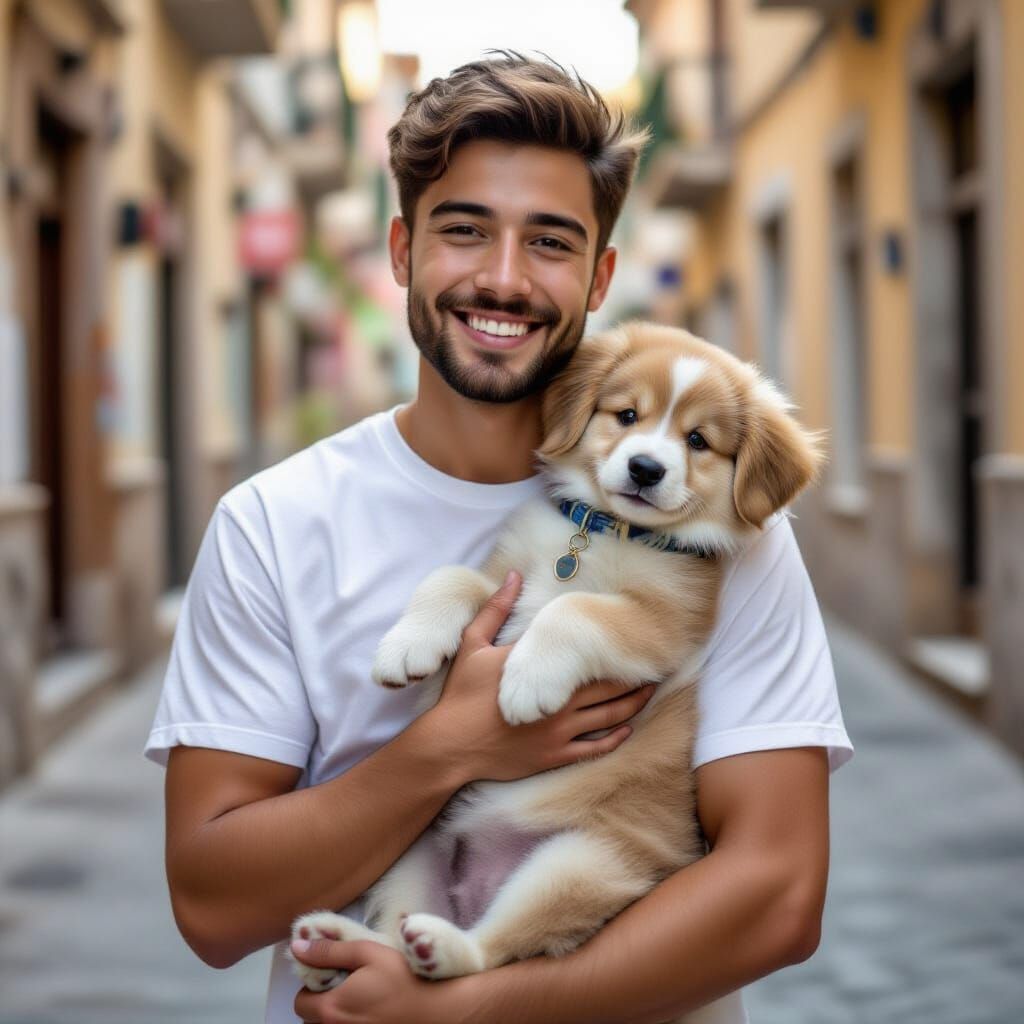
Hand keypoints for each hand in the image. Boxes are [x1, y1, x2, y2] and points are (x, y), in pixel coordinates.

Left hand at [291, 939, 464, 1023]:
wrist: (438, 1010)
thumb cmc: (403, 978)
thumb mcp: (368, 953)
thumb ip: (330, 950)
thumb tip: (297, 946)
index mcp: (331, 1009)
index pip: (300, 1003)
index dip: (312, 986)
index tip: (333, 975)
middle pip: (312, 1020)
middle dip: (323, 1003)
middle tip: (348, 986)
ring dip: (337, 1016)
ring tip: (361, 1000)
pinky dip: (352, 1023)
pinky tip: (372, 1013)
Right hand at [417, 571, 654, 783]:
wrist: (450, 746)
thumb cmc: (461, 694)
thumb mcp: (473, 644)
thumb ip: (496, 609)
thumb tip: (512, 575)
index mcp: (542, 669)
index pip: (585, 653)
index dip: (610, 645)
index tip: (629, 636)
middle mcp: (558, 700)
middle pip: (609, 686)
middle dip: (633, 675)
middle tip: (655, 664)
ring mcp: (559, 731)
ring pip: (609, 716)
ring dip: (633, 703)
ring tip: (649, 691)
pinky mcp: (556, 756)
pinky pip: (595, 747)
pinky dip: (615, 737)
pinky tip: (627, 728)